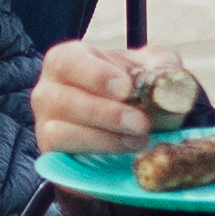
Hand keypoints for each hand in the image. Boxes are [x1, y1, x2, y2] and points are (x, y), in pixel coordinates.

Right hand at [32, 38, 204, 161]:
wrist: (124, 122)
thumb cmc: (130, 87)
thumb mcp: (149, 65)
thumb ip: (162, 64)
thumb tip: (169, 78)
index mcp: (66, 60)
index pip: (68, 62)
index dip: (95, 75)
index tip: (125, 88)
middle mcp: (48, 91)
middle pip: (64, 100)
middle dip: (106, 113)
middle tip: (141, 122)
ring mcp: (45, 124)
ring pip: (62, 132)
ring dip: (104, 137)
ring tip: (139, 139)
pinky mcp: (51, 153)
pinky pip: (65, 155)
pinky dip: (95, 153)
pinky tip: (124, 150)